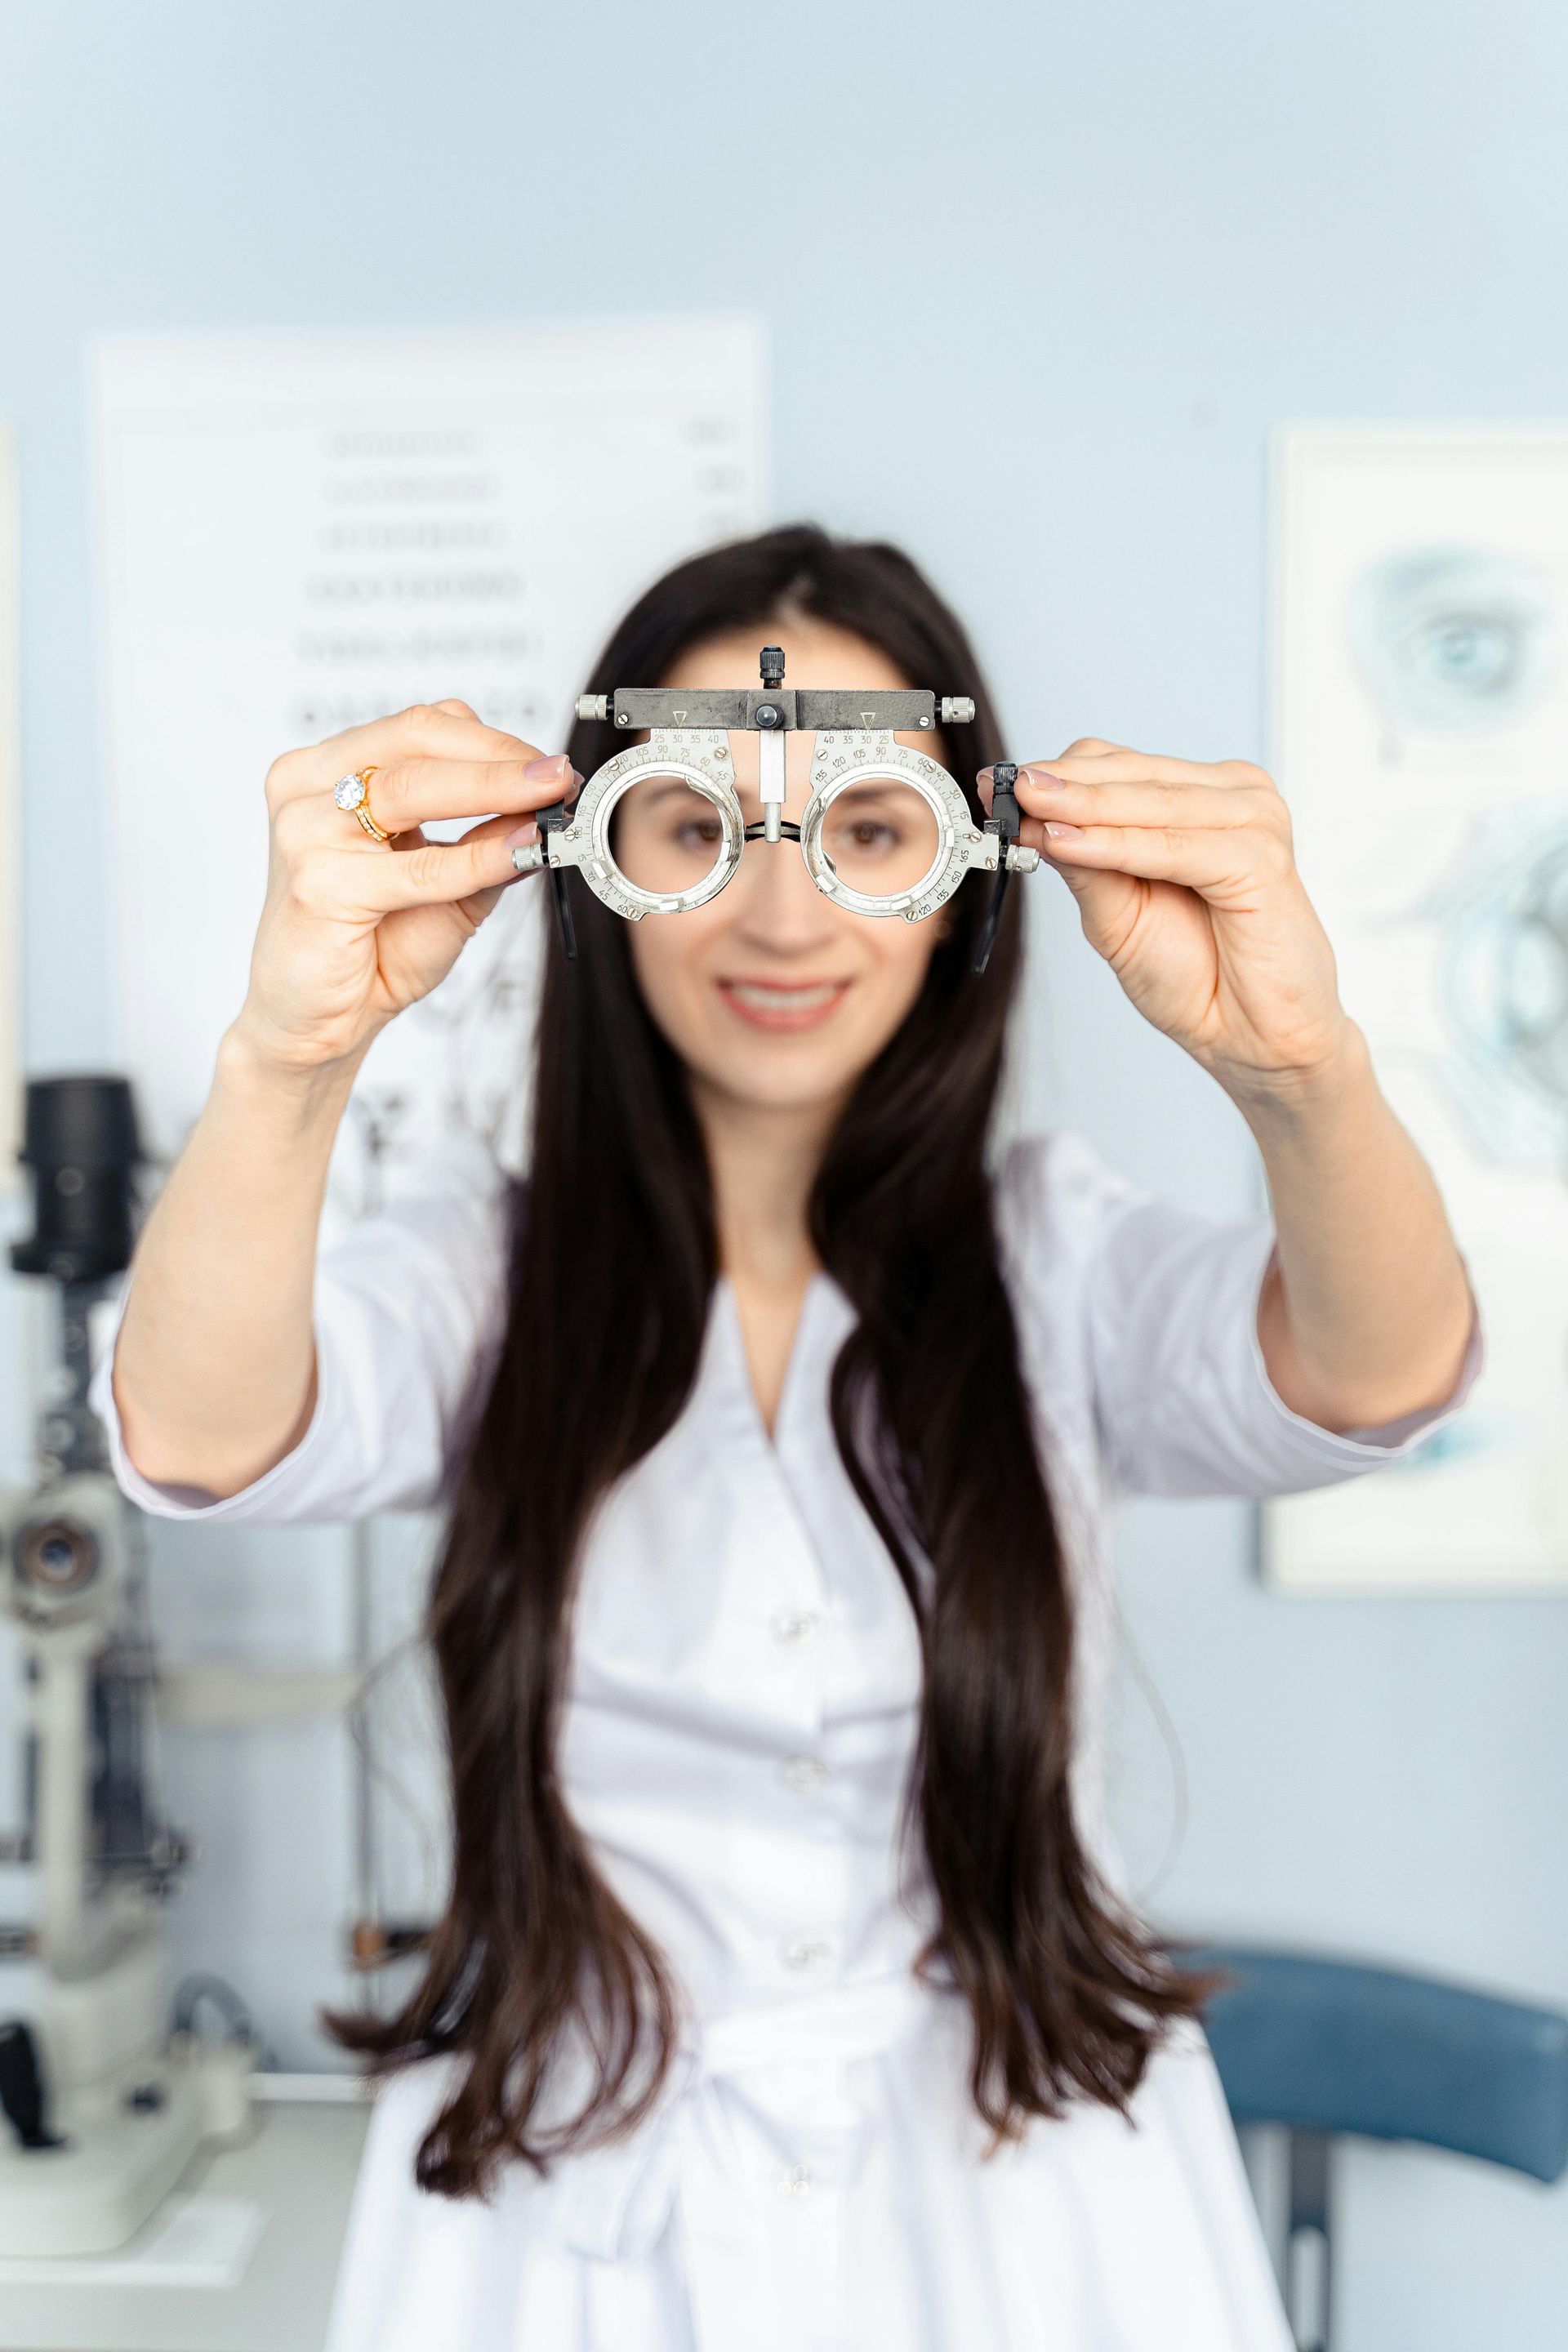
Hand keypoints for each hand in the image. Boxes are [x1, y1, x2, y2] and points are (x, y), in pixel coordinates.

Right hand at [232, 698, 575, 1075]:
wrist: (318, 1024)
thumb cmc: (372, 949)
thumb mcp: (449, 884)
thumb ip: (488, 840)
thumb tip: (548, 801)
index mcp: (326, 771)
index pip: (420, 728)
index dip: (493, 741)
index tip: (550, 765)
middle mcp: (306, 788)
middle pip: (416, 741)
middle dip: (499, 757)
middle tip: (559, 774)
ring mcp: (305, 831)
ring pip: (413, 787)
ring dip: (493, 788)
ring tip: (548, 798)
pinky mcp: (319, 883)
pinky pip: (418, 866)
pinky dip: (477, 858)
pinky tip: (522, 852)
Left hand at [983, 738, 1351, 1095]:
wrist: (1251, 1041)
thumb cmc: (1195, 979)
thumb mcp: (1116, 915)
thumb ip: (1083, 863)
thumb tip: (1030, 817)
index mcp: (1198, 800)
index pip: (1117, 765)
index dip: (1054, 775)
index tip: (994, 785)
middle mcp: (1231, 798)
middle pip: (1131, 772)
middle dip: (1059, 786)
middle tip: (999, 789)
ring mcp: (1253, 821)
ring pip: (1149, 802)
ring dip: (1082, 809)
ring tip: (1023, 813)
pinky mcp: (1261, 858)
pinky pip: (1173, 844)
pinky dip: (1116, 845)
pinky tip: (1067, 844)